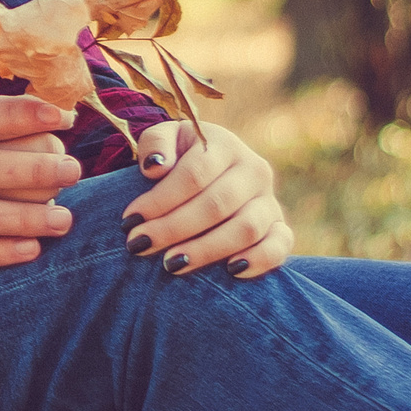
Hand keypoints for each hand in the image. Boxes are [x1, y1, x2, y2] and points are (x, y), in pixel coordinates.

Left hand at [120, 119, 292, 279]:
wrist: (208, 167)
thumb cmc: (179, 154)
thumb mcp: (164, 138)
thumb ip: (155, 143)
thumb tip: (155, 167)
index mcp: (224, 144)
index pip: (193, 175)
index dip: (160, 199)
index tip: (130, 219)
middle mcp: (254, 170)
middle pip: (216, 205)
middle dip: (173, 228)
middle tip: (139, 245)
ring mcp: (270, 200)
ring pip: (245, 228)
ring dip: (207, 249)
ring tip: (170, 264)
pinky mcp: (280, 226)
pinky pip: (280, 245)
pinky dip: (260, 260)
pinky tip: (230, 272)